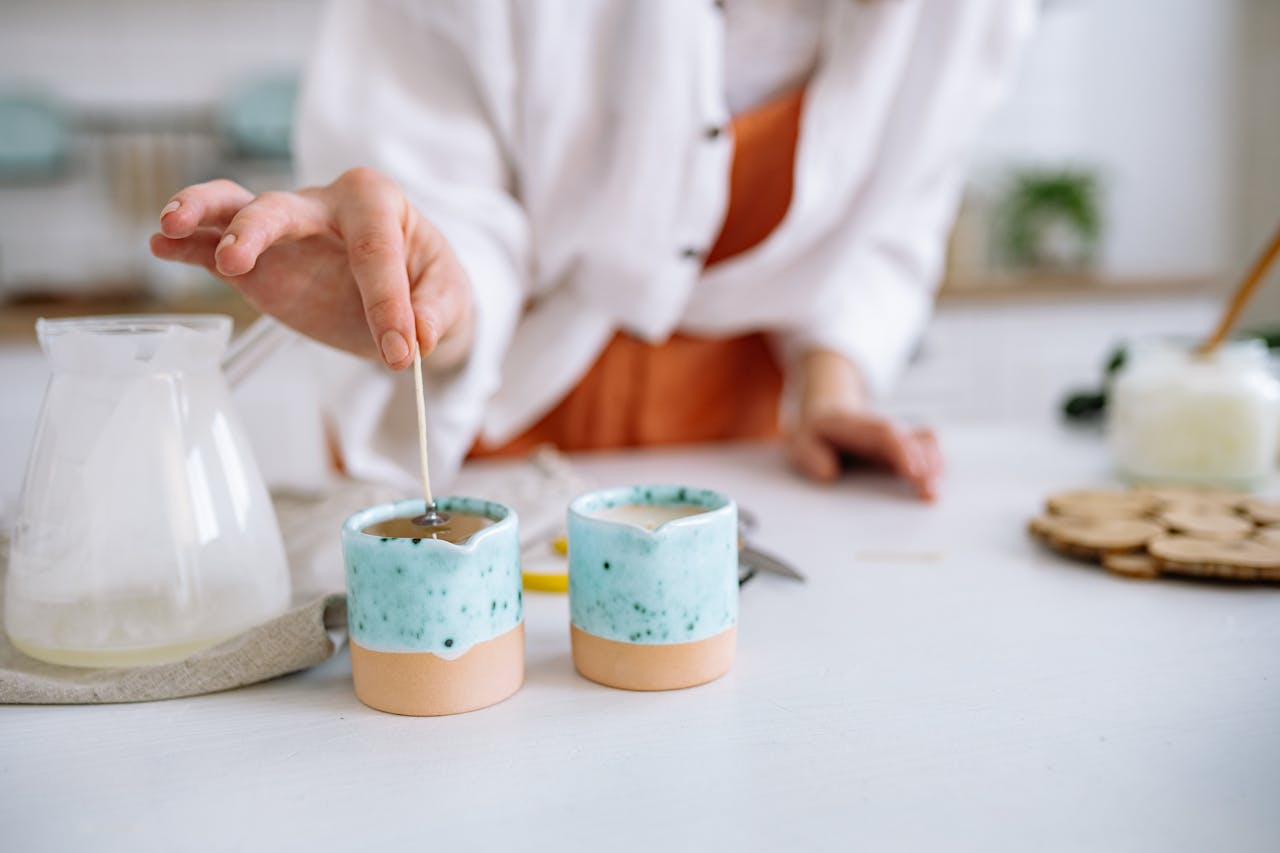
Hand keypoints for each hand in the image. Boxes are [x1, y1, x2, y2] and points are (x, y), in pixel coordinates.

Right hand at [150, 168, 473, 369]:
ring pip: (235, 208)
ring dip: (202, 214)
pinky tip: (159, 244)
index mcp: (376, 203)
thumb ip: (435, 311)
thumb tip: (418, 335)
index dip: (387, 303)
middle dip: (258, 231)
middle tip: (236, 262)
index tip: (400, 353)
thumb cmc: (429, 283)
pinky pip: (215, 248)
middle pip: (282, 208)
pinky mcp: (258, 265)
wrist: (410, 296)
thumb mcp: (449, 296)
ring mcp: (284, 232)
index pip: (376, 250)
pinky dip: (187, 246)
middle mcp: (323, 206)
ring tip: (172, 225)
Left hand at [785, 350, 942, 500]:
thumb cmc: (815, 434)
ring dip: (936, 467)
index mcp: (858, 426)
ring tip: (933, 494)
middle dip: (926, 465)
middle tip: (929, 493)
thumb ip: (810, 456)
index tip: (913, 472)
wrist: (827, 416)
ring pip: (928, 443)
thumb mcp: (800, 442)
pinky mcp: (906, 448)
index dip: (902, 450)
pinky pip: (930, 451)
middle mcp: (884, 429)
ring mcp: (898, 437)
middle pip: (914, 439)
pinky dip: (937, 467)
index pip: (885, 433)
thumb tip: (829, 474)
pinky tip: (934, 487)